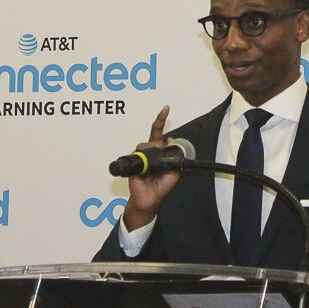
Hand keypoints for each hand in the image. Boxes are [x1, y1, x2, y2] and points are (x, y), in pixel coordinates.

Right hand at [122, 105, 180, 230]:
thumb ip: (175, 158)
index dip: (161, 120)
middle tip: (164, 130)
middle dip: (158, 131)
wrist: (150, 199)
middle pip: (153, 136)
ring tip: (155, 166)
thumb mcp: (174, 172)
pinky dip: (143, 159)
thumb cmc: (161, 187)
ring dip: (152, 151)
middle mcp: (150, 153)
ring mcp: (141, 157)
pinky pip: (137, 154)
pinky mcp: (134, 162)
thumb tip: (171, 141)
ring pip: (146, 144)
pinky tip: (147, 168)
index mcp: (159, 153)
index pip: (159, 133)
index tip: (165, 108)